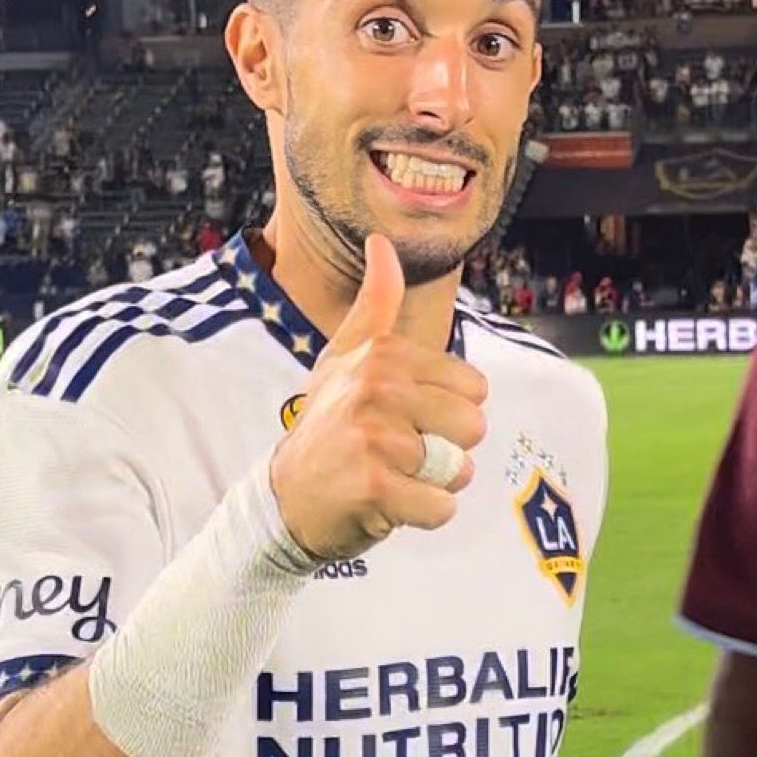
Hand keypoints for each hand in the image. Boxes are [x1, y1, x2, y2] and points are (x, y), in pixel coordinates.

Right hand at [269, 233, 487, 560]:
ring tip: (394, 477)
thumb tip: (382, 241)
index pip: (474, 388)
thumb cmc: (326, 424)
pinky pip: (441, 507)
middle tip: (402, 454)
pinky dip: (424, 515)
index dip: (447, 412)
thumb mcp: (343, 356)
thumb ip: (376, 303)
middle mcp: (377, 389)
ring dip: (434, 483)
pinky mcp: (375, 488)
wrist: (283, 497)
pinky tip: (390, 505)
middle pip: (473, 427)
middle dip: (448, 449)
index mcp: (382, 355)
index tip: (405, 418)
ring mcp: (374, 439)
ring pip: (459, 469)